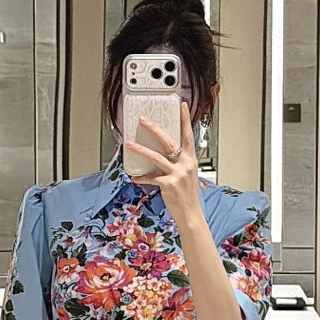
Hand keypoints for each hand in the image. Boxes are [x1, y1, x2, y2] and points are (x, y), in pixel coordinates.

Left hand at [125, 101, 202, 228]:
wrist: (190, 214)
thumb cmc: (187, 195)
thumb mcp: (186, 175)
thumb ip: (177, 163)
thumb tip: (163, 154)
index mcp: (191, 159)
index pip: (188, 134)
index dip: (185, 119)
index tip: (181, 105)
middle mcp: (185, 164)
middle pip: (168, 141)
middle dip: (153, 128)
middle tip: (142, 120)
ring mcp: (177, 174)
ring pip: (155, 157)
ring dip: (140, 149)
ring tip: (129, 143)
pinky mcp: (168, 184)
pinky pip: (150, 177)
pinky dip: (141, 177)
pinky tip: (133, 177)